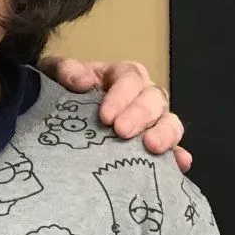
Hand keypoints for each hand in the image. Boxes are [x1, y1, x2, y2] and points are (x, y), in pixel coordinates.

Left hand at [44, 57, 190, 171]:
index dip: (121, 95)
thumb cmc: (61, 96)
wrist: (54, 124)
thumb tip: (82, 81)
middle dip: (140, 114)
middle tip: (122, 132)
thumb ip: (65, 71)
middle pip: (154, 98)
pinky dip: (178, 156)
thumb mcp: (55, 76)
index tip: (105, 116)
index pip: (130, 77)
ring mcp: (152, 123)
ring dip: (165, 133)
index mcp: (120, 76)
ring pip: (170, 121)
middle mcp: (142, 96)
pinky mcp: (154, 148)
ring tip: (151, 147)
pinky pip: (174, 150)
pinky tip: (180, 163)